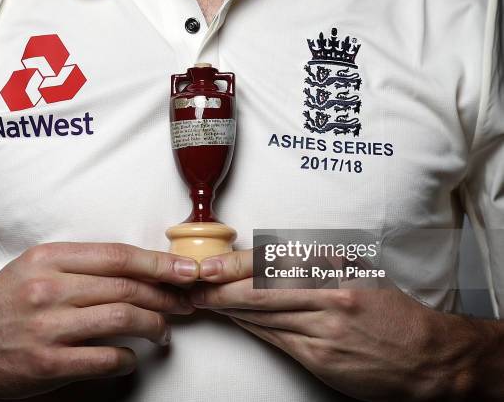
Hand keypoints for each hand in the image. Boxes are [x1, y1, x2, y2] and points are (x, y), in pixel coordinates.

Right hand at [0, 243, 198, 397]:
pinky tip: (132, 357)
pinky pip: (106, 358)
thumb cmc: (5, 302)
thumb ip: (83, 265)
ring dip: (154, 325)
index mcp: (49, 259)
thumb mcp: (37, 267)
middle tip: (186, 301)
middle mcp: (49, 288)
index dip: (159, 262)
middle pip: (127, 287)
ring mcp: (48, 326)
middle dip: (166, 295)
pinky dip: (128, 358)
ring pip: (123, 318)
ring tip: (164, 330)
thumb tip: (137, 270)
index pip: (118, 256)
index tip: (186, 269)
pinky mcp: (47, 362)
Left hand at [190, 250, 484, 401]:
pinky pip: (275, 338)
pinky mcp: (320, 356)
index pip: (272, 262)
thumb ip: (313, 268)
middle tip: (193, 284)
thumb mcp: (356, 274)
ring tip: (204, 300)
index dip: (234, 265)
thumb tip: (266, 266)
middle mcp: (327, 294)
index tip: (210, 266)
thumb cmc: (390, 312)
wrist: (425, 355)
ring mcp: (323, 327)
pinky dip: (251, 328)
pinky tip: (236, 321)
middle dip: (219, 287)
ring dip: (228, 308)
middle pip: (258, 289)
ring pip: (262, 314)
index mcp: (335, 268)